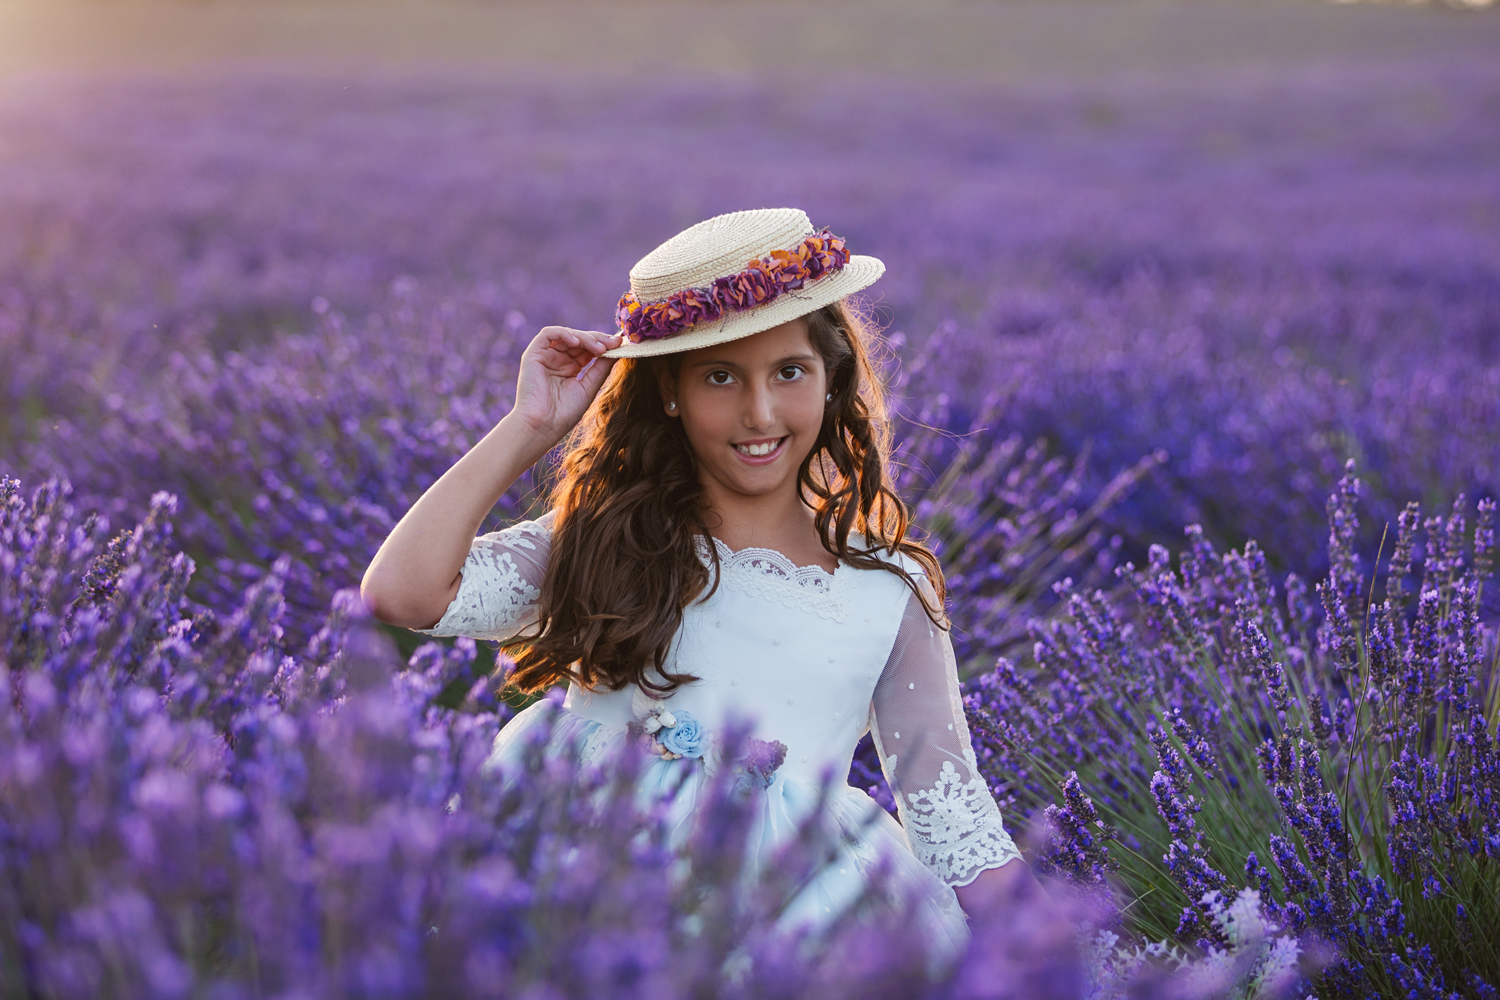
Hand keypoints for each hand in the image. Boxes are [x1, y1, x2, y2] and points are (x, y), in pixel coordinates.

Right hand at [510, 326, 622, 441]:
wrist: (542, 426)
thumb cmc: (564, 413)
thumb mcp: (588, 387)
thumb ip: (601, 368)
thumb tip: (617, 351)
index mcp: (570, 368)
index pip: (588, 349)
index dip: (604, 345)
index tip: (620, 344)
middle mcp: (558, 360)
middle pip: (579, 340)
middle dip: (598, 339)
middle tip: (614, 343)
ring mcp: (545, 356)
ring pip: (567, 335)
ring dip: (585, 338)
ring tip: (599, 348)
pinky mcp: (533, 354)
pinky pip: (548, 334)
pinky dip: (564, 333)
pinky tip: (577, 342)